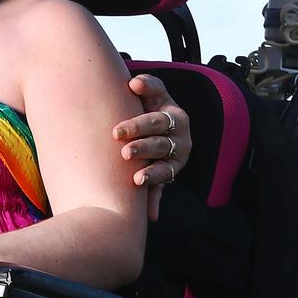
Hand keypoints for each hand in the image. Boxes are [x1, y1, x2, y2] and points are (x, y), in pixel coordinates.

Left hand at [113, 74, 191, 220]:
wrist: (157, 124)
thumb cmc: (148, 105)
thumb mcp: (153, 94)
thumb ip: (147, 86)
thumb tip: (134, 83)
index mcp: (175, 117)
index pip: (156, 122)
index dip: (137, 126)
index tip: (116, 132)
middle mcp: (180, 140)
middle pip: (159, 145)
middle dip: (142, 149)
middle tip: (124, 153)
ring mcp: (177, 160)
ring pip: (165, 168)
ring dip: (151, 175)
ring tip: (136, 180)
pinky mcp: (169, 176)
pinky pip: (163, 190)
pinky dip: (155, 202)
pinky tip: (149, 215)